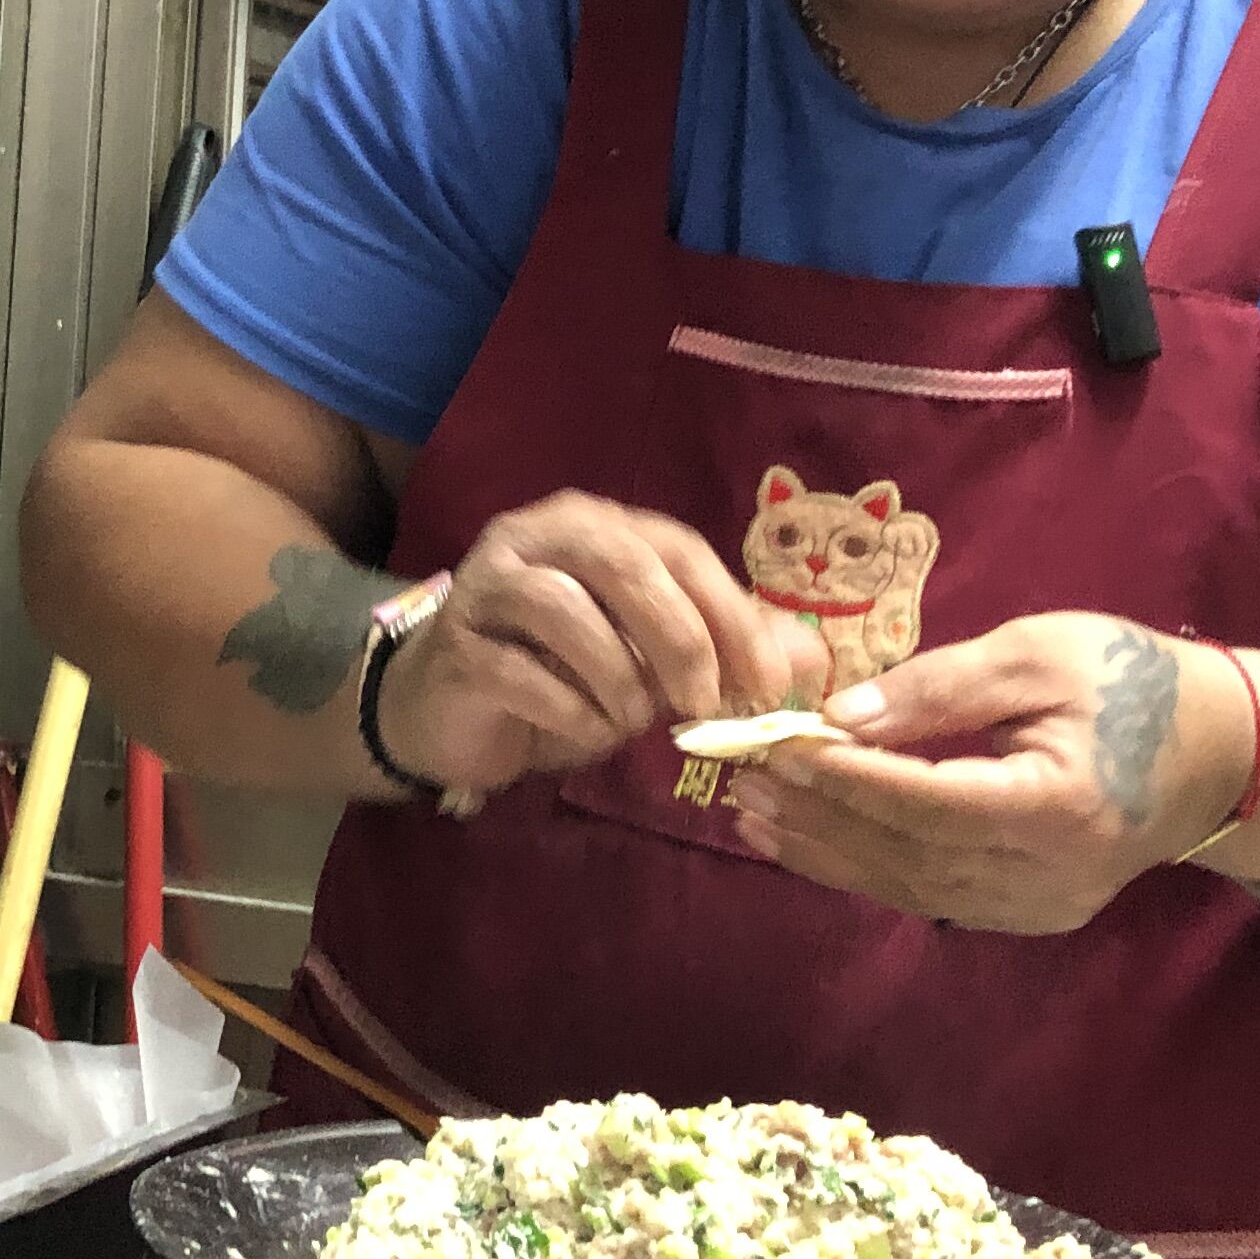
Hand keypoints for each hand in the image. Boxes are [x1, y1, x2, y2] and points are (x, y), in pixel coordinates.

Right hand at [375, 492, 823, 811]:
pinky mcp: (456, 644)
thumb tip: (807, 659)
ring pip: (569, 613)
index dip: (730, 613)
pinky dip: (570, 713)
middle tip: (706, 707)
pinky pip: (522, 673)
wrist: (452, 713)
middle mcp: (537, 536)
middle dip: (680, 640)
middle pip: (624, 564)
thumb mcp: (652, 660)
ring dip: (618, 682)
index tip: (768, 684)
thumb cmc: (562, 676)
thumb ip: (725, 648)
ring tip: (629, 721)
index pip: (678, 549)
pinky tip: (582, 732)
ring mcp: (487, 585)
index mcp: (595, 526)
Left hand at [724, 614, 1240, 931]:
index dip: (845, 778)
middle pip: (907, 854)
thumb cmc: (1131, 682)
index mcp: (1057, 806)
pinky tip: (815, 843)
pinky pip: (932, 896)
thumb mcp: (1036, 654)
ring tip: (754, 817)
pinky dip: (868, 868)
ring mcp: (1040, 906)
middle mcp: (1047, 875)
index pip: (925, 800)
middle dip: (818, 818)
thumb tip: (842, 719)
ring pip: (910, 887)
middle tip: (741, 782)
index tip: (774, 747)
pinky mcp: (1031, 914)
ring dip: (827, 853)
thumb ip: (939, 687)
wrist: (1218, 753)